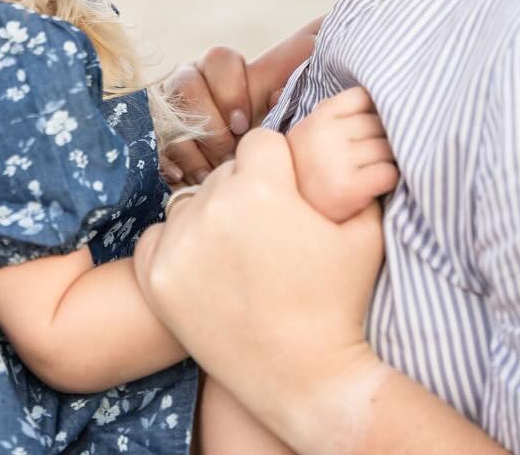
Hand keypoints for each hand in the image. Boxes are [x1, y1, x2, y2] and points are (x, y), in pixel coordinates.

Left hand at [135, 127, 387, 441]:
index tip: (287, 200)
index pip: (261, 144)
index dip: (278, 169)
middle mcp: (214, 206)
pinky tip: (209, 274)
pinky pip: (159, 236)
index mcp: (263, 187)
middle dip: (246, 194)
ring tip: (240, 260)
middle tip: (268, 238)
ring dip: (211, 219)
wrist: (304, 377)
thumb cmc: (339, 303)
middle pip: (225, 173)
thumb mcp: (363, 230)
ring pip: (191, 203)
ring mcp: (179, 242)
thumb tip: (335, 142)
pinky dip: (178, 249)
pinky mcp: (156, 275)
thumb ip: (347, 177)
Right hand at [161, 17, 320, 184]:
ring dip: (192, 148)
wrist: (239, 175)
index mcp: (223, 70)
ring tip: (211, 173)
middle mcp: (191, 82)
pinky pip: (154, 143)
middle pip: (187, 85)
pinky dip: (170, 163)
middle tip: (228, 151)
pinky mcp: (154, 135)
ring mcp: (168, 108)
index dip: (230, 89)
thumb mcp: (281, 101)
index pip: (220, 59)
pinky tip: (185, 178)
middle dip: (210, 123)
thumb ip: (292, 74)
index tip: (244, 121)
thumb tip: (303, 58)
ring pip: (169, 116)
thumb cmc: (264, 129)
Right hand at [287, 87, 396, 222]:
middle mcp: (323, 135)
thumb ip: (331, 114)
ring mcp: (336, 161)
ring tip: (371, 173)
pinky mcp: (349, 188)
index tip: (368, 130)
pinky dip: (388, 180)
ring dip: (387, 161)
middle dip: (383, 139)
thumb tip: (371, 98)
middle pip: (378, 124)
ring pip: (387, 149)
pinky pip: (389, 173)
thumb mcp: (307, 136)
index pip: (362, 97)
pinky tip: (373, 187)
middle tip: (372, 157)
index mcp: (315, 119)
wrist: (284, 221)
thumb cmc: (305, 175)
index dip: (372, 112)